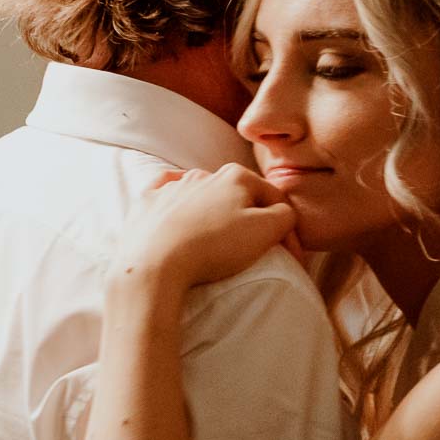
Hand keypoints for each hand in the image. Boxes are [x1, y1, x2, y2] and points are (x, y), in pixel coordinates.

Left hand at [115, 163, 297, 287]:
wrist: (153, 265)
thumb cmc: (213, 246)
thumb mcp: (265, 231)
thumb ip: (284, 215)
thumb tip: (283, 213)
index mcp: (237, 176)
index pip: (274, 198)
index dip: (287, 230)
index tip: (292, 260)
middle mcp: (204, 174)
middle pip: (238, 196)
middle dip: (251, 218)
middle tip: (254, 250)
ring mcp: (172, 187)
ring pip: (203, 194)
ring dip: (215, 214)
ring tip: (216, 243)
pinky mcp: (147, 202)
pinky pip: (166, 194)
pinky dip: (176, 202)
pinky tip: (179, 213)